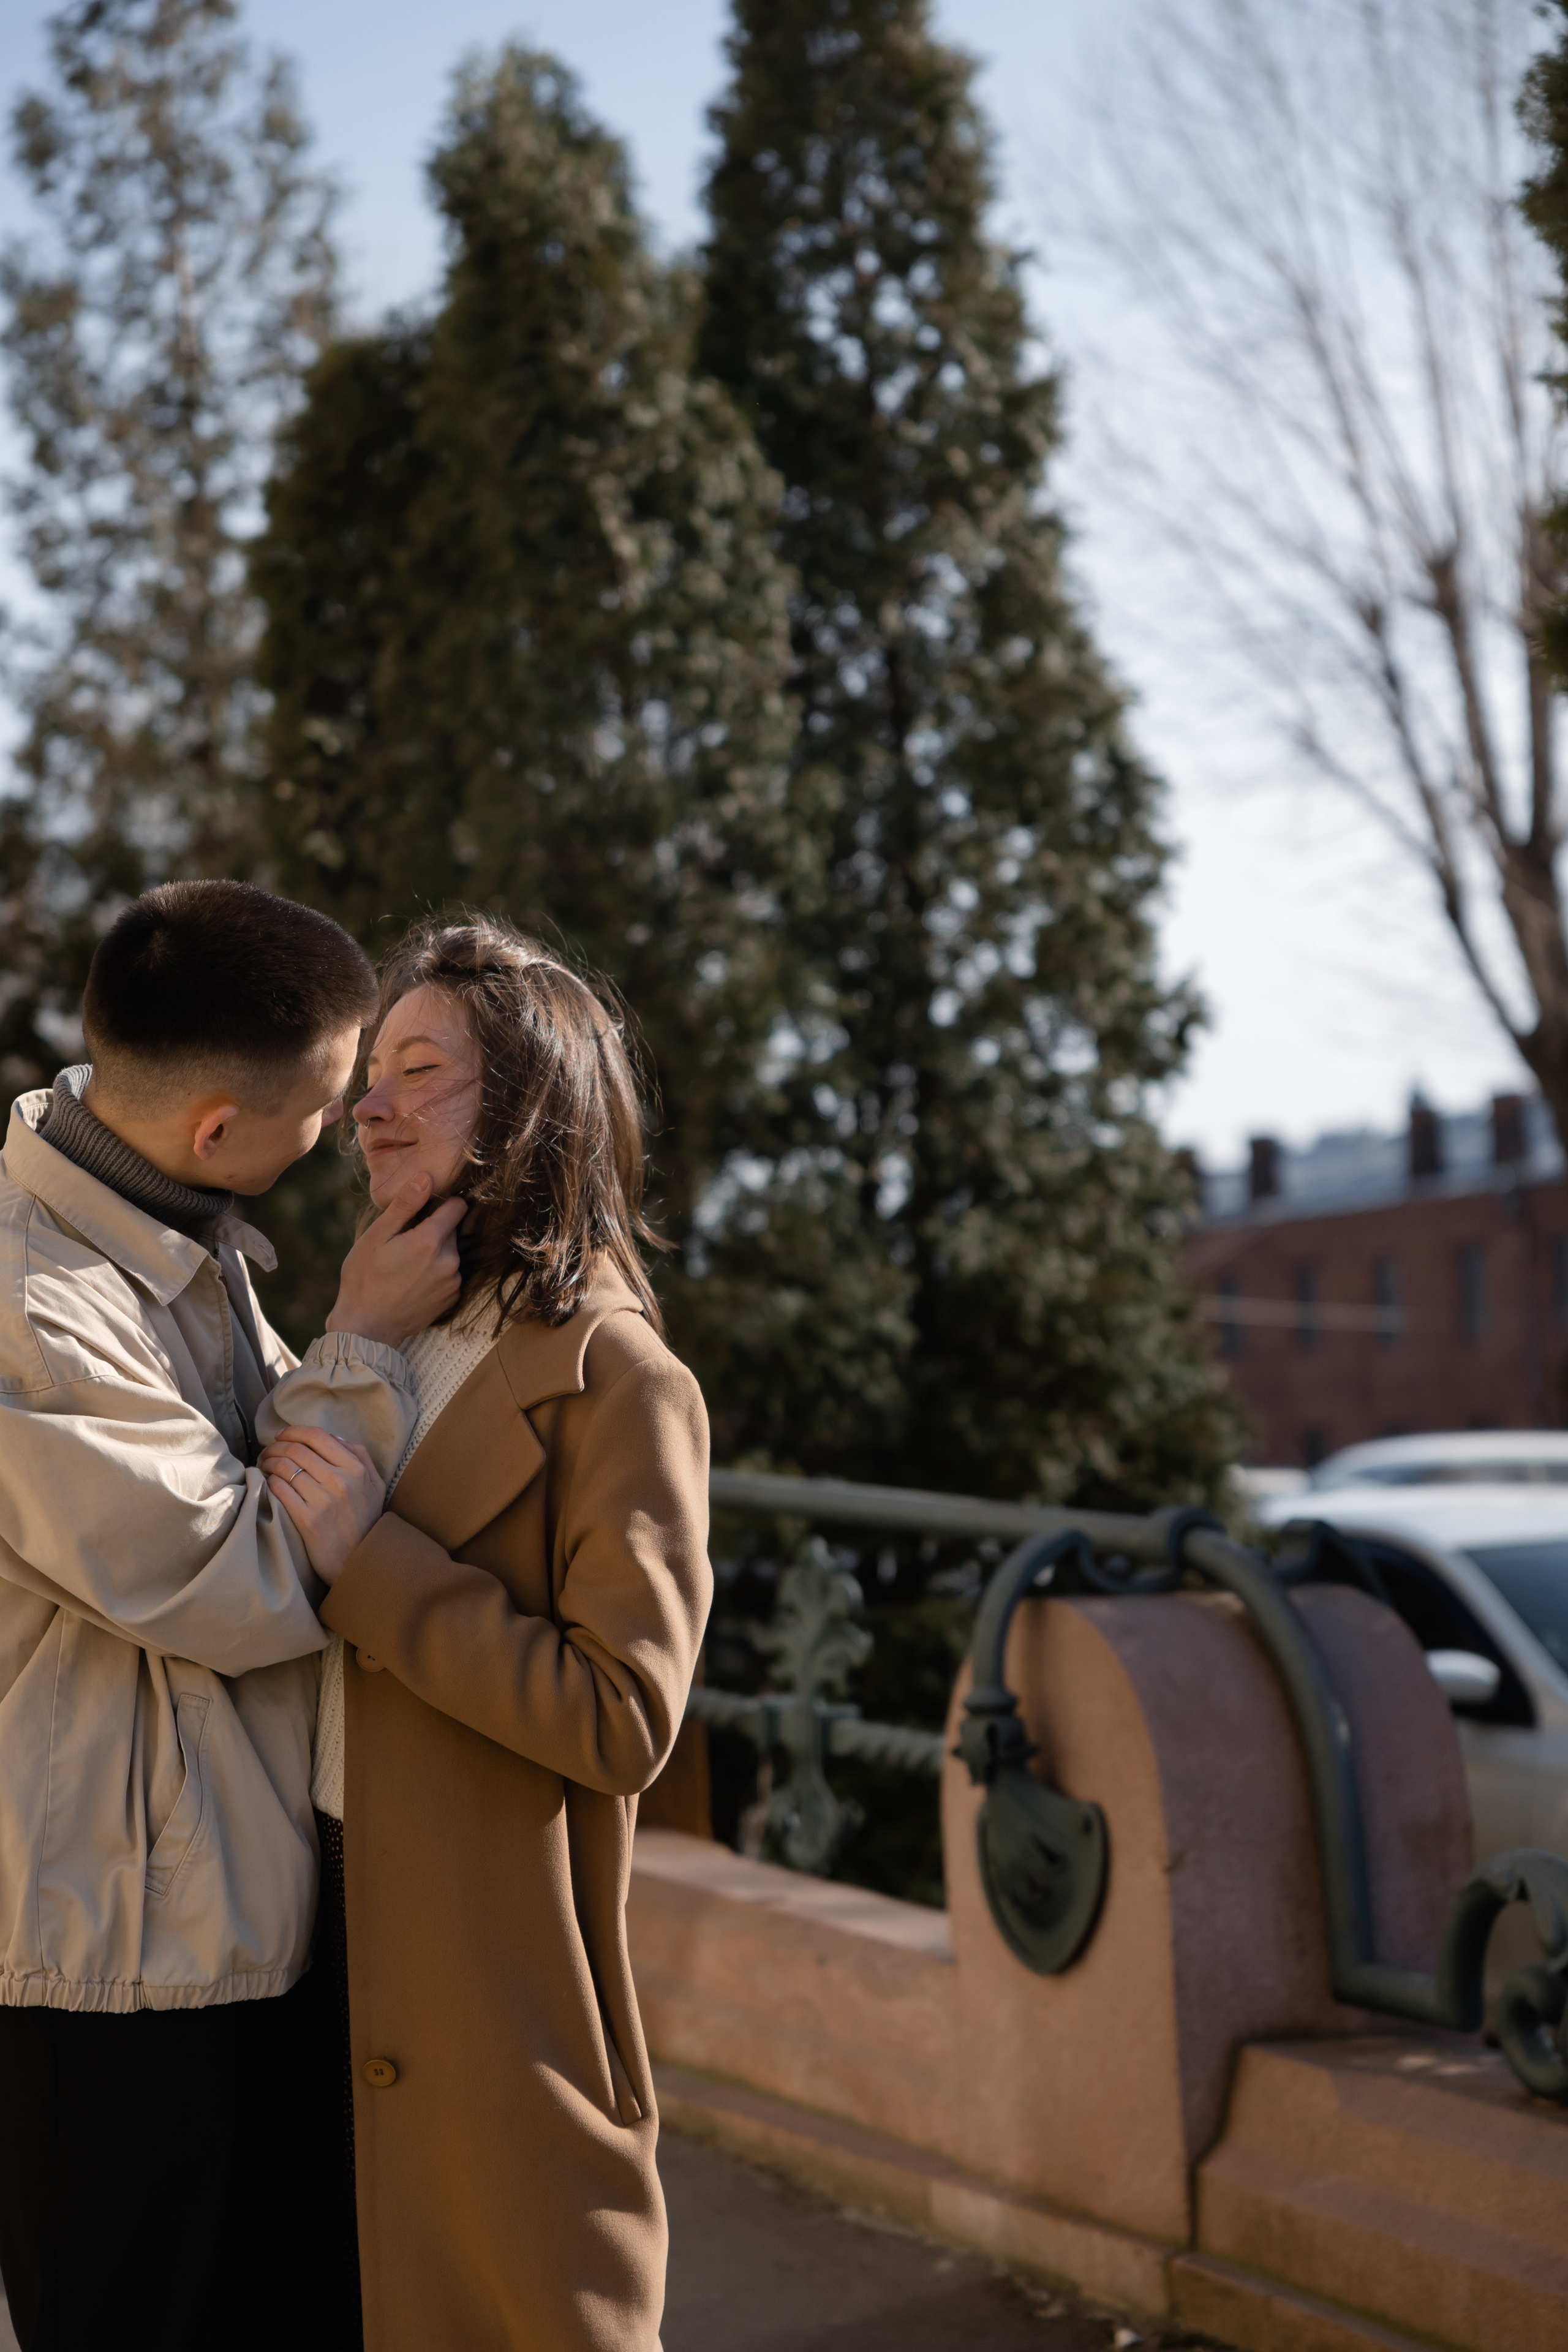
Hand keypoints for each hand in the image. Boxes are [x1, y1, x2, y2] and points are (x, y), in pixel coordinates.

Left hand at [262, 1426, 385, 1584]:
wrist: (360, 1560)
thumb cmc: (366, 1520)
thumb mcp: (374, 1484)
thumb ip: (359, 1456)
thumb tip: (332, 1437)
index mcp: (356, 1468)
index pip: (318, 1436)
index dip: (294, 1431)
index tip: (282, 1435)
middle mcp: (341, 1480)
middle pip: (297, 1449)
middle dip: (276, 1446)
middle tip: (268, 1451)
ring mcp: (323, 1500)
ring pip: (285, 1467)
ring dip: (269, 1462)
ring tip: (265, 1465)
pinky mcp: (307, 1519)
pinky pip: (280, 1490)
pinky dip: (270, 1482)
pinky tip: (269, 1483)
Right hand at [326, 1170, 466, 1345]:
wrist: (367, 1327)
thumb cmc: (365, 1278)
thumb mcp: (377, 1236)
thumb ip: (405, 1205)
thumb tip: (426, 1178)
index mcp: (431, 1241)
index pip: (457, 1206)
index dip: (442, 1203)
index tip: (424, 1209)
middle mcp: (450, 1261)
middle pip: (452, 1231)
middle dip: (433, 1230)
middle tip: (404, 1242)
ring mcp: (453, 1282)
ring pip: (451, 1253)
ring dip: (435, 1253)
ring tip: (406, 1265)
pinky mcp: (452, 1298)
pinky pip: (451, 1274)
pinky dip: (437, 1273)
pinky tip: (413, 1281)